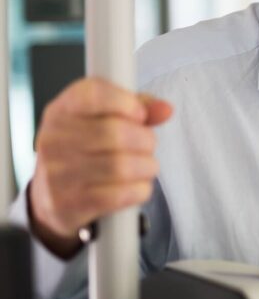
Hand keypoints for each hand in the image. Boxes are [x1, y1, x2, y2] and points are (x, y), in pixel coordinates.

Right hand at [28, 77, 172, 257]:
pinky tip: (137, 185)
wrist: (52, 194)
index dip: (127, 103)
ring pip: (121, 167)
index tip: (140, 114)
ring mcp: (58, 174)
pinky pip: (120, 195)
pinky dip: (140, 189)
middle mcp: (54, 139)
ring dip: (146, 166)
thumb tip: (165, 109)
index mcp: (62, 110)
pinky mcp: (70, 204)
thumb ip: (137, 107)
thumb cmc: (86, 148)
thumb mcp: (105, 117)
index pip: (94, 94)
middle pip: (115, 133)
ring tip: (145, 165)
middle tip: (148, 145)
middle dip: (145, 139)